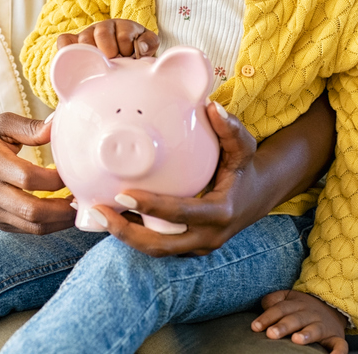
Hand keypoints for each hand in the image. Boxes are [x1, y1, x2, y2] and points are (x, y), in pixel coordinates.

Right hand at [0, 113, 75, 234]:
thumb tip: (57, 125)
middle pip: (31, 209)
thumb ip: (29, 127)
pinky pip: (29, 231)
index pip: (27, 177)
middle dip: (63, 207)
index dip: (54, 178)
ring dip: (61, 221)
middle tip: (83, 196)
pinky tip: (65, 214)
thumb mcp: (0, 126)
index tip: (73, 171)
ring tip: (79, 207)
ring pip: (33, 226)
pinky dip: (52, 226)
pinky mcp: (0, 224)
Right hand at [56, 19, 157, 58]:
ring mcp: (87, 35)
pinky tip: (77, 61)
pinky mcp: (73, 43)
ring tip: (100, 66)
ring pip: (84, 40)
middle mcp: (104, 27)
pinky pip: (64, 42)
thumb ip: (149, 43)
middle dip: (110, 52)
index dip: (127, 50)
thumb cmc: (135, 55)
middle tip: (114, 64)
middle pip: (101, 34)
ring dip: (93, 55)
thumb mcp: (148, 47)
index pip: (123, 34)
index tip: (130, 59)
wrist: (121, 65)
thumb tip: (140, 47)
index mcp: (123, 26)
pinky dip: (67, 50)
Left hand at [91, 99, 274, 255]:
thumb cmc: (246, 167)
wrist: (258, 195)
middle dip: (127, 232)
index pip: (181, 214)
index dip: (151, 207)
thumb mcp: (244, 147)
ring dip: (126, 236)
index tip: (123, 194)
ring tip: (98, 213)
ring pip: (157, 251)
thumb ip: (230, 128)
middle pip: (162, 246)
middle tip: (99, 210)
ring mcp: (198, 247)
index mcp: (220, 213)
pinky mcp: (189, 248)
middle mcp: (209, 237)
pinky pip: (160, 246)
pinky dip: (136, 235)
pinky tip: (113, 217)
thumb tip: (212, 106)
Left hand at [253, 290, 347, 353]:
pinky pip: (340, 345)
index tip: (255, 327)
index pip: (280, 309)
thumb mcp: (288, 298)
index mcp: (296, 304)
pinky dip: (338, 352)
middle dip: (283, 326)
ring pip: (315, 329)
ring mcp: (324, 326)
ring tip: (296, 340)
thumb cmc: (302, 307)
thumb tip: (264, 306)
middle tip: (271, 334)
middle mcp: (310, 314)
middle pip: (295, 319)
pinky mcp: (336, 338)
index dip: (267, 317)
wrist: (332, 306)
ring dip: (306, 334)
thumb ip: (273, 301)